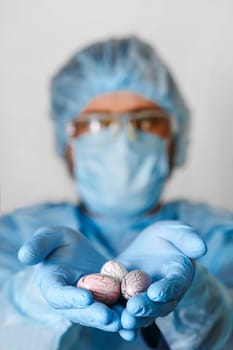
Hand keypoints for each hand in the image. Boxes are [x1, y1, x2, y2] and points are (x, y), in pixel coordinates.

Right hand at [18, 226, 120, 331]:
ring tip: (127, 322)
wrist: (74, 250)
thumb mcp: (48, 237)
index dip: (71, 297)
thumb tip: (24, 256)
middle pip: (82, 311)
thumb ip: (38, 245)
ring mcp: (88, 303)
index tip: (85, 297)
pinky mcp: (104, 300)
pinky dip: (125, 317)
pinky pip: (114, 310)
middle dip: (96, 315)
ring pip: (100, 314)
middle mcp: (70, 300)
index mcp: (53, 286)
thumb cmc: (58, 242)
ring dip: (113, 321)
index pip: (59, 295)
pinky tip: (138, 323)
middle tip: (111, 317)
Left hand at [116, 221, 206, 335]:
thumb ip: (187, 238)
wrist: (150, 247)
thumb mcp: (176, 231)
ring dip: (132, 319)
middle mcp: (164, 294)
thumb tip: (201, 248)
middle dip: (146, 308)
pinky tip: (111, 322)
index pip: (174, 285)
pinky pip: (125, 312)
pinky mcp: (128, 299)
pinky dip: (118, 319)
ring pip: (141, 314)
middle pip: (157, 306)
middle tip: (133, 308)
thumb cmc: (167, 237)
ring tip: (121, 320)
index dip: (166, 289)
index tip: (155, 292)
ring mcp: (146, 300)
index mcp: (178, 277)